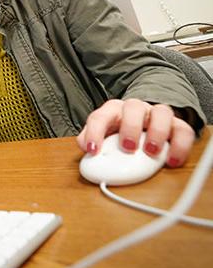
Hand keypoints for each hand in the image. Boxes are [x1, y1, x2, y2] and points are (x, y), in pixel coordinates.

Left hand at [76, 98, 194, 167]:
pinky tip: (172, 161)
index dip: (94, 132)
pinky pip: (184, 130)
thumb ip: (90, 140)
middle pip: (134, 107)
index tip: (92, 150)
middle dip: (130, 127)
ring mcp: (157, 115)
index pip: (100, 116)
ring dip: (157, 131)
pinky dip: (180, 145)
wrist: (144, 126)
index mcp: (113, 111)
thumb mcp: (102, 136)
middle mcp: (136, 109)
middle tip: (128, 147)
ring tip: (151, 152)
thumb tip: (84, 146)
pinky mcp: (177, 126)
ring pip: (162, 112)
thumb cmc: (119, 133)